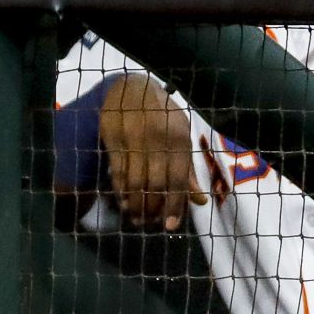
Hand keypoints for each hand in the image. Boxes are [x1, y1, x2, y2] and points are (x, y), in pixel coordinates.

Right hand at [98, 76, 203, 231]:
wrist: (132, 87)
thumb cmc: (162, 115)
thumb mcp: (180, 136)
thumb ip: (187, 169)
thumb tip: (200, 200)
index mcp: (178, 139)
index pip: (178, 179)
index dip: (175, 205)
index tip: (170, 226)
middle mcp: (157, 139)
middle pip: (155, 184)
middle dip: (152, 209)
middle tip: (148, 223)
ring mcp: (134, 138)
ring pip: (135, 181)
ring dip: (135, 204)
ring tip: (136, 217)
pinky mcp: (113, 137)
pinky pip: (118, 170)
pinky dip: (120, 189)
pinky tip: (122, 200)